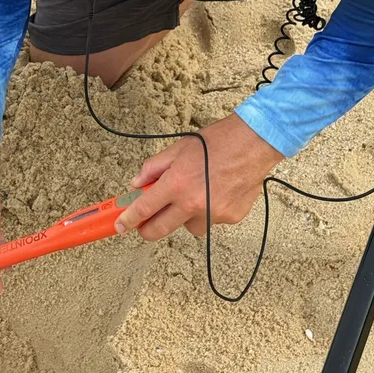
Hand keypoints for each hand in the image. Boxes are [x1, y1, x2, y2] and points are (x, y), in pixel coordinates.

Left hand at [115, 113, 283, 239]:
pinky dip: (207, 211)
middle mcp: (193, 203)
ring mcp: (213, 213)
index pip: (144, 209)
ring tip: (195, 193)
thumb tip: (137, 184)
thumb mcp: (178, 149)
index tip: (120, 226)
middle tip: (144, 224)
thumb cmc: (217, 142)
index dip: (129, 220)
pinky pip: (210, 221)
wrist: (254, 144)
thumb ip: (153, 168)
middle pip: (160, 230)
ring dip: (184, 216)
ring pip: (187, 226)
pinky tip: (216, 192)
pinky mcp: (230, 218)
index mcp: (176, 184)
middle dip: (147, 230)